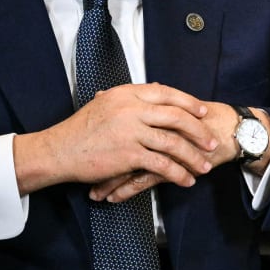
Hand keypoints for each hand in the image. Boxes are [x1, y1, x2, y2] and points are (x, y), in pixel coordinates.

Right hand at [13, 83, 218, 195]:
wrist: (57, 151)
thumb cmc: (80, 130)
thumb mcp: (105, 104)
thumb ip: (131, 98)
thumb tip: (155, 89)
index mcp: (126, 94)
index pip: (167, 93)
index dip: (189, 103)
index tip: (203, 112)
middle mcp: (131, 109)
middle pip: (177, 116)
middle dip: (198, 130)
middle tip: (211, 141)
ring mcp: (130, 131)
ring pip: (173, 142)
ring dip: (193, 156)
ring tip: (205, 165)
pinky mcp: (128, 154)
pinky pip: (162, 164)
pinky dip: (177, 173)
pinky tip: (186, 180)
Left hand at [91, 101, 269, 203]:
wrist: (232, 129)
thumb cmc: (205, 120)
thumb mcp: (178, 109)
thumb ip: (156, 103)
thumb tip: (134, 90)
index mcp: (152, 109)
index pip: (118, 123)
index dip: (100, 136)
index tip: (83, 147)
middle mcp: (154, 125)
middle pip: (117, 143)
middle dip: (98, 162)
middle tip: (80, 174)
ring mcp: (163, 145)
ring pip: (128, 164)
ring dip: (110, 181)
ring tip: (95, 193)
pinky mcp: (173, 163)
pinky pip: (145, 179)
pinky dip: (127, 190)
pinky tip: (115, 198)